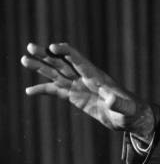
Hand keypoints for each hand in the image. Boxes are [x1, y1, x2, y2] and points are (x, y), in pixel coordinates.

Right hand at [21, 42, 153, 139]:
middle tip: (30, 47)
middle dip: (47, 55)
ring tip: (24, 59)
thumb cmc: (131, 112)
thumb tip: (111, 99)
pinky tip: (29, 90)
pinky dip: (43, 90)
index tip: (53, 46)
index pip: (79, 61)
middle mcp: (86, 79)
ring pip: (57, 74)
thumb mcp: (125, 109)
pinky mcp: (76, 97)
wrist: (131, 117)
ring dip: (41, 67)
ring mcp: (80, 87)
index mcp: (97, 77)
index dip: (67, 52)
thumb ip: (118, 104)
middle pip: (63, 64)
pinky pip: (57, 91)